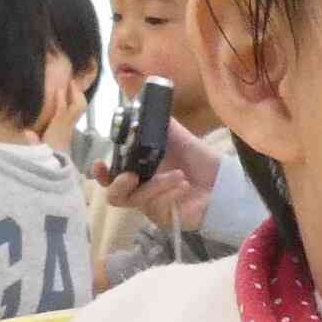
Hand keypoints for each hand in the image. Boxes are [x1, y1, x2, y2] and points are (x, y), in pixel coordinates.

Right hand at [93, 116, 220, 233]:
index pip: (110, 175)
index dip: (100, 173)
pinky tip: (184, 185)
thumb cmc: (197, 158)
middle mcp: (140, 189)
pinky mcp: (165, 218)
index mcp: (138, 169)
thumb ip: (156, 122)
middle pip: (115, 196)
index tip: (99, 164)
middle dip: (119, 185)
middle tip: (132, 176)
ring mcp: (152, 206)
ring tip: (179, 175)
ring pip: (138, 201)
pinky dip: (170, 194)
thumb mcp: (176, 134)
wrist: (222, 179)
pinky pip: (158, 208)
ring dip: (157, 185)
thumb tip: (139, 103)